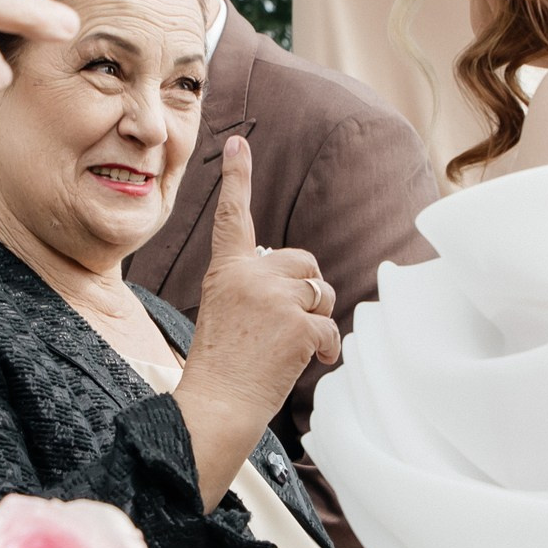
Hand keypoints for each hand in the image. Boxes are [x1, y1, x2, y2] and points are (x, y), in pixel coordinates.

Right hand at [173, 136, 337, 507]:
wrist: (217, 404)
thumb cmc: (222, 364)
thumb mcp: (227, 310)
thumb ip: (255, 285)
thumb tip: (303, 279)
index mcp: (226, 270)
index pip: (234, 216)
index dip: (237, 178)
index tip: (237, 144)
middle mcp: (250, 275)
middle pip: (303, 262)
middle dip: (307, 290)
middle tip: (286, 324)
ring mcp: (274, 298)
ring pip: (322, 292)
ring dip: (317, 319)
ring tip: (291, 346)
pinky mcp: (297, 324)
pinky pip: (330, 326)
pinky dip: (325, 348)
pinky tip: (305, 362)